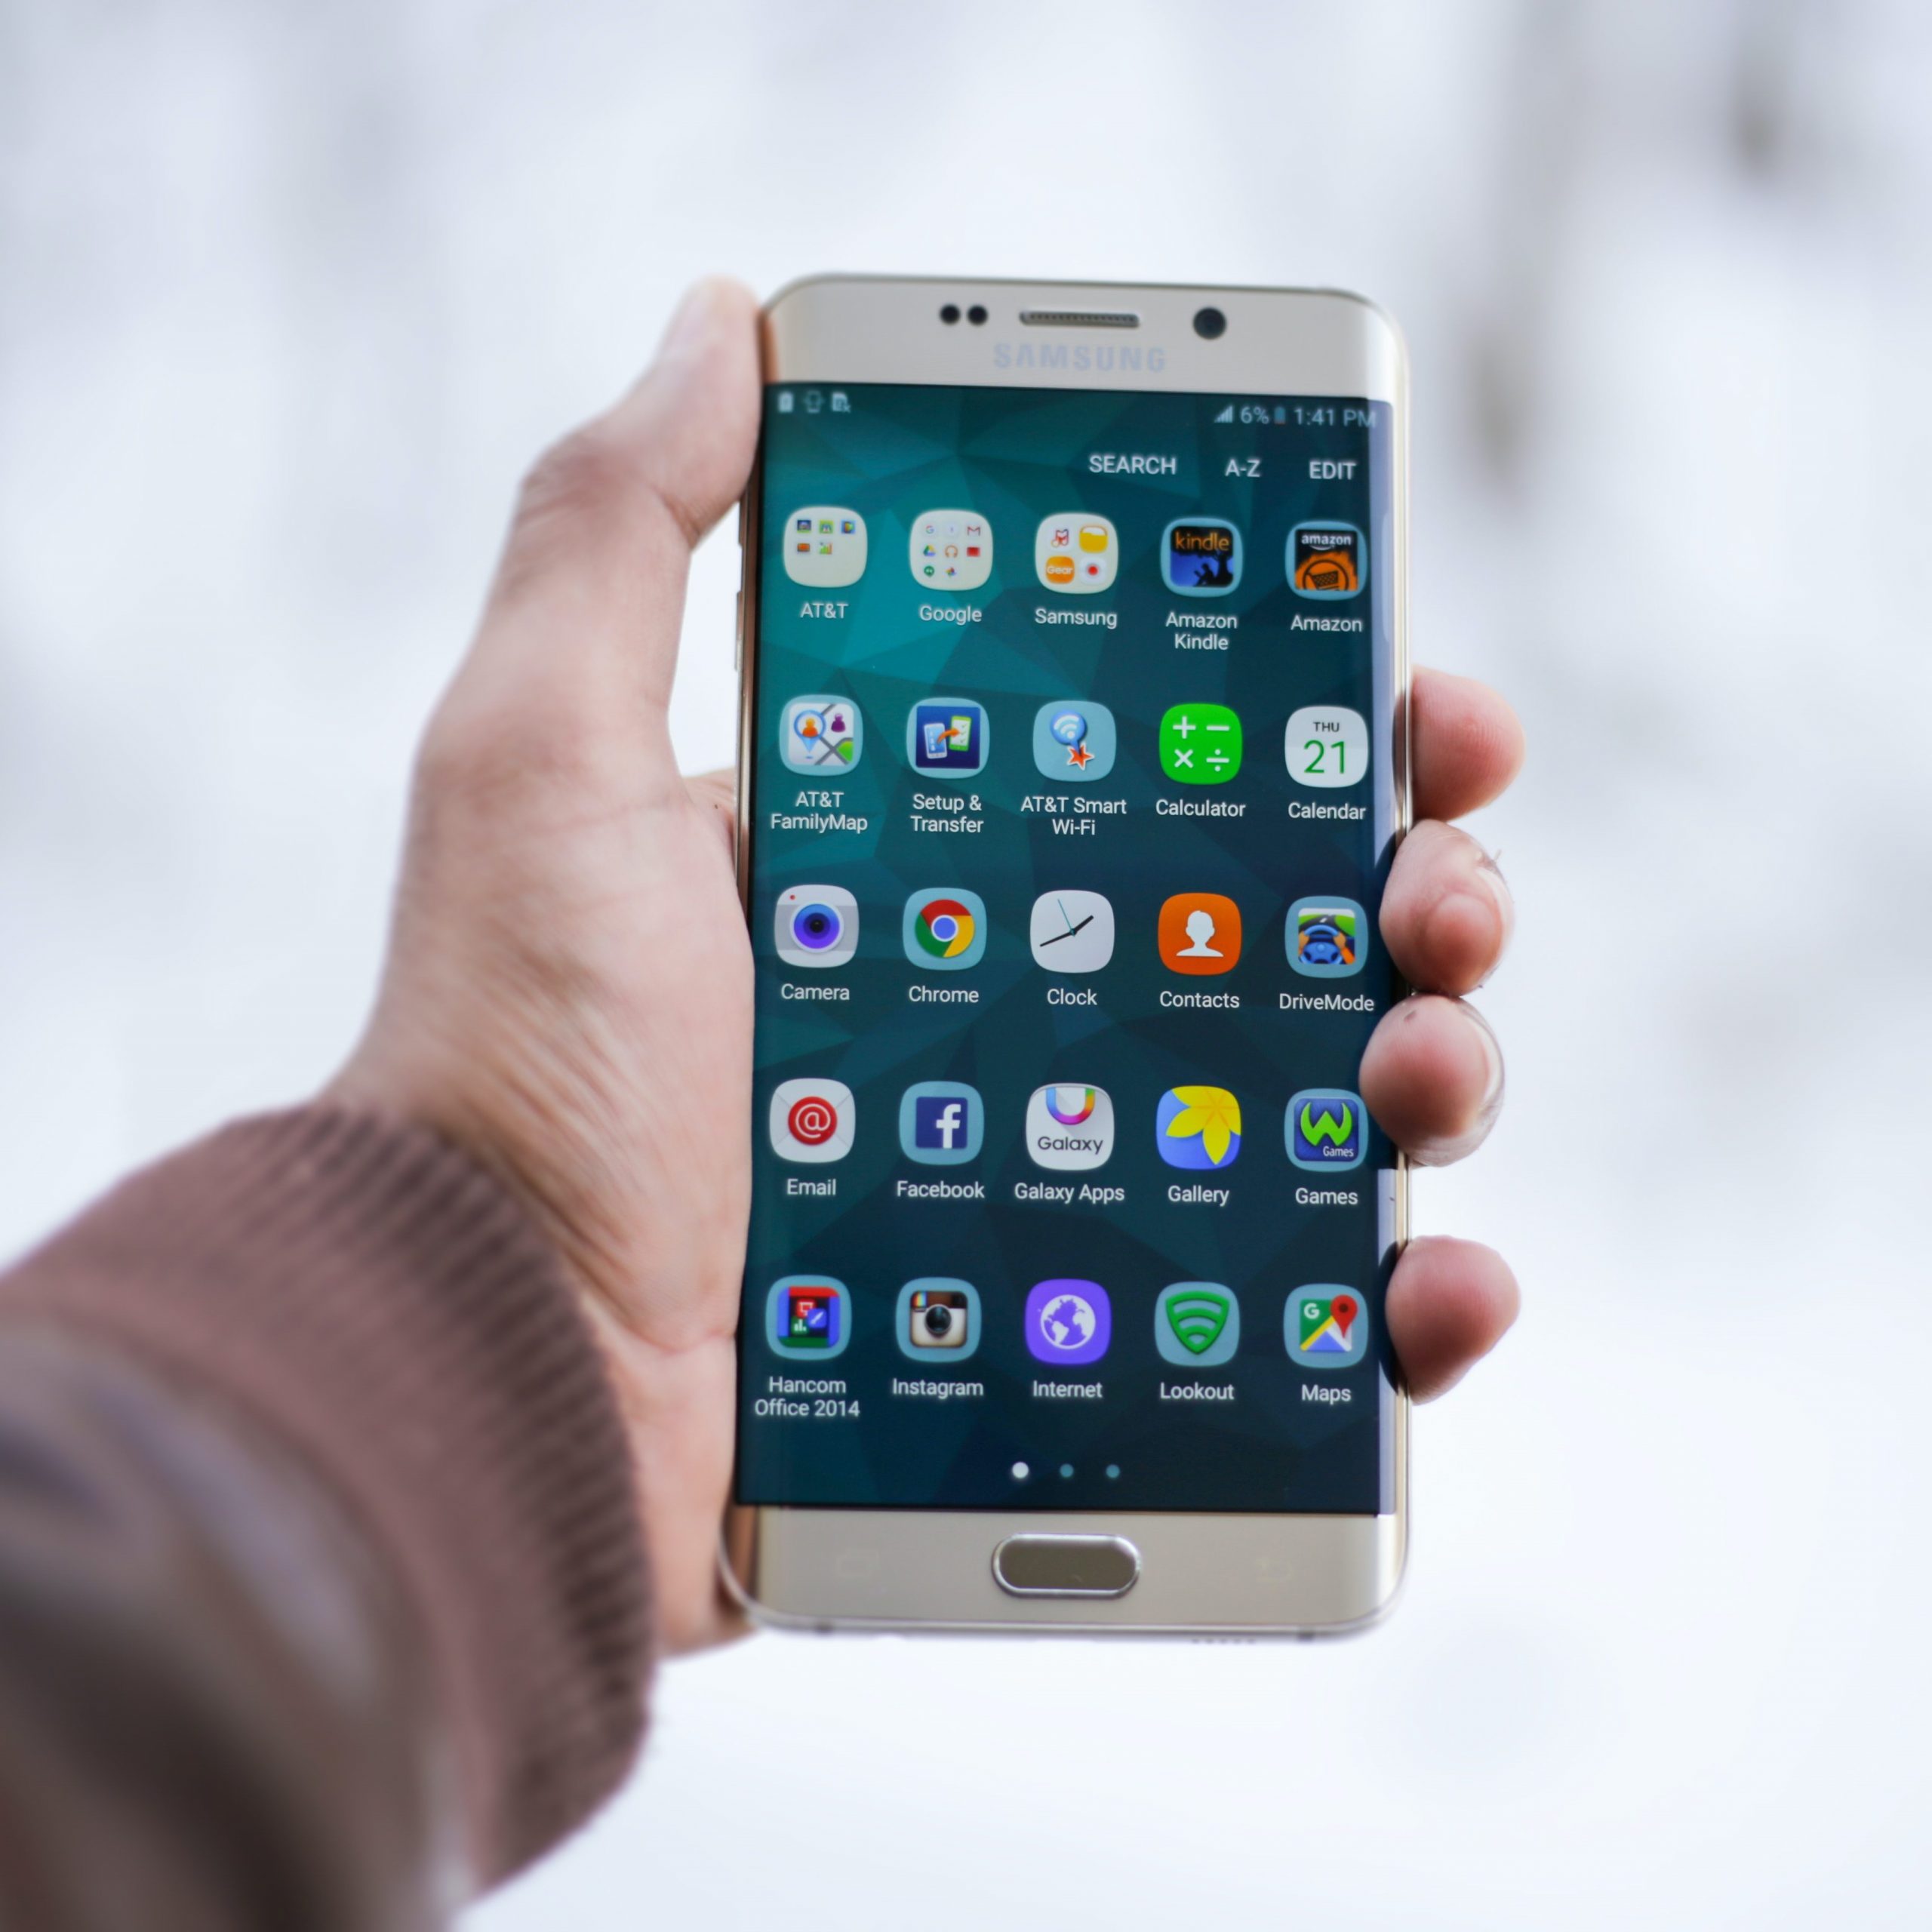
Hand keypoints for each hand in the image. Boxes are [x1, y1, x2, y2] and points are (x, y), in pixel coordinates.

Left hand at [332, 279, 1522, 1653]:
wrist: (495, 1377)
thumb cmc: (516, 1072)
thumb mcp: (542, 762)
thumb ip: (621, 529)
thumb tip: (722, 317)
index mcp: (922, 869)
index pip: (1162, 760)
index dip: (1306, 713)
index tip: (1405, 692)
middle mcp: (1004, 1016)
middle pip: (1277, 926)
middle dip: (1410, 882)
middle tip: (1438, 890)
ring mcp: (1054, 1184)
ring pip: (1316, 1109)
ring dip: (1429, 1066)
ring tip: (1421, 1067)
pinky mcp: (1079, 1351)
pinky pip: (1290, 1326)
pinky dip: (1398, 1310)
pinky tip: (1437, 1286)